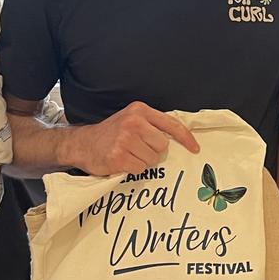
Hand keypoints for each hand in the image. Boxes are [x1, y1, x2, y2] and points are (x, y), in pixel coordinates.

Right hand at [62, 102, 200, 175]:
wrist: (83, 143)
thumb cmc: (112, 133)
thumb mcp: (132, 119)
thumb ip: (152, 124)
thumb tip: (180, 137)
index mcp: (140, 110)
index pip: (171, 124)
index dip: (186, 138)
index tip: (195, 148)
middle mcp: (133, 122)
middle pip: (163, 145)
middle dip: (154, 151)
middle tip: (138, 149)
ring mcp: (125, 139)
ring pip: (153, 159)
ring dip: (143, 161)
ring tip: (129, 154)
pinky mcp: (118, 156)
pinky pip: (140, 168)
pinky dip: (133, 169)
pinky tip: (122, 161)